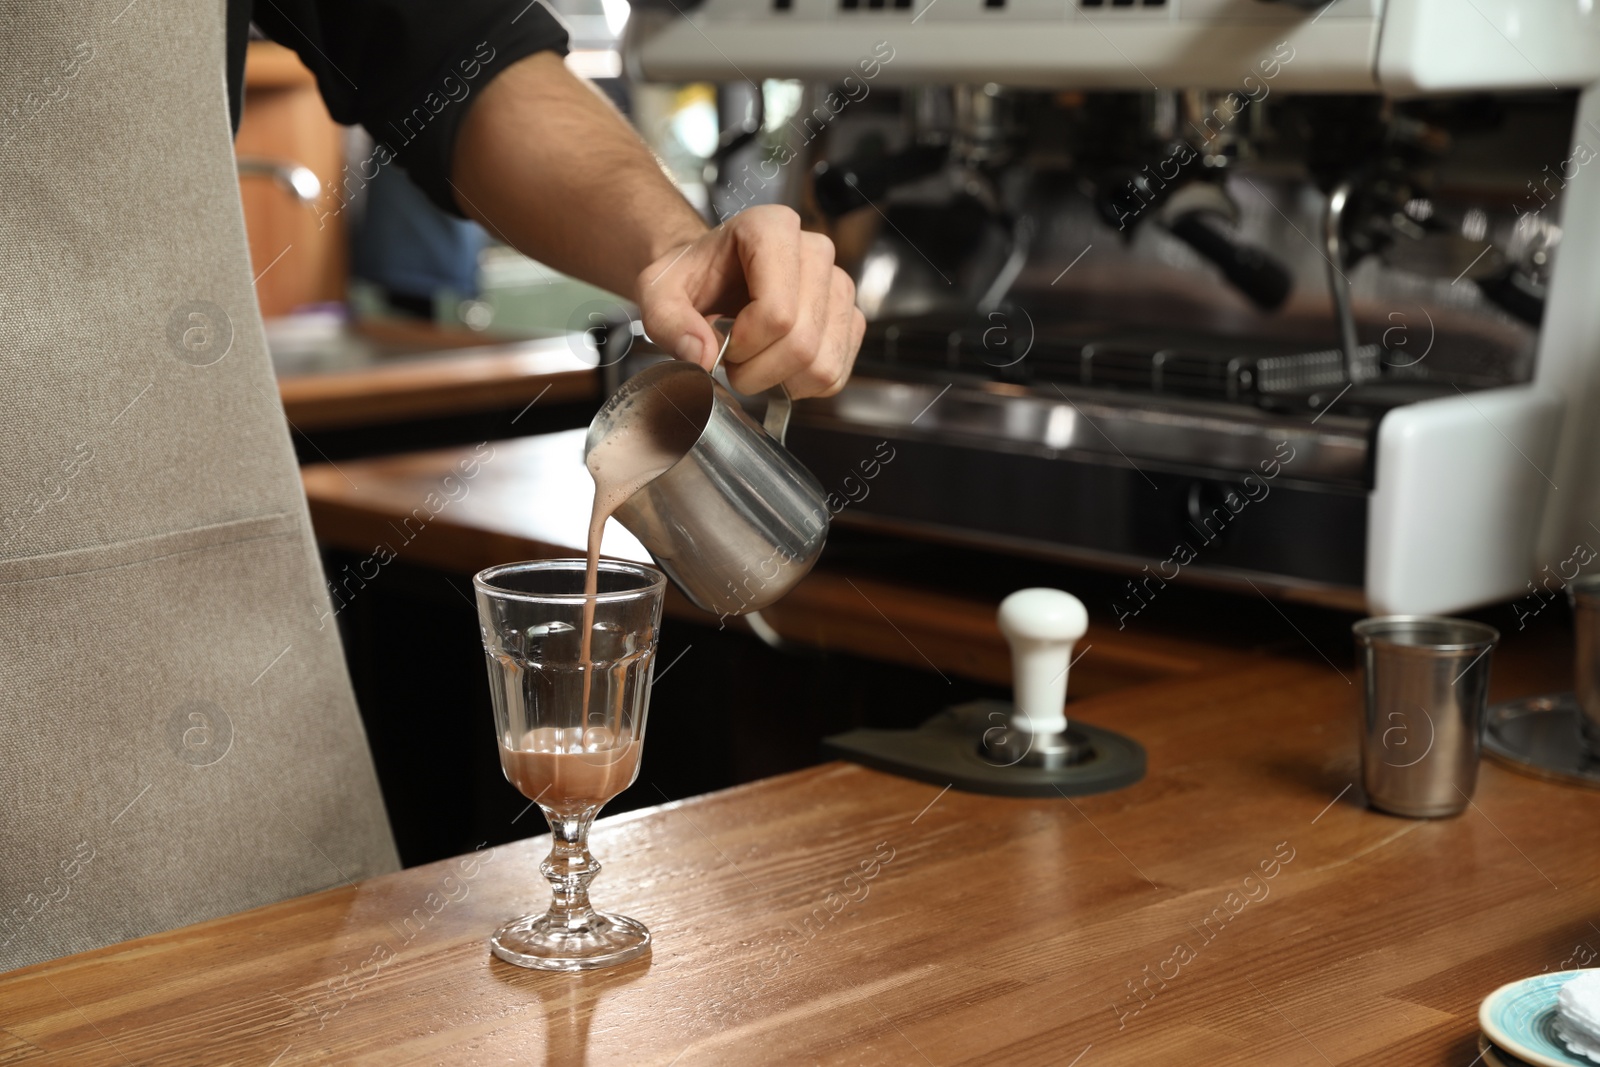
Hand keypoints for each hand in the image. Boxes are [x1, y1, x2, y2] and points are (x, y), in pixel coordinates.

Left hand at [635, 205, 865, 398]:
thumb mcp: (658, 293)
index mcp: (771, 229)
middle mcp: (815, 250)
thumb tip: (702, 356)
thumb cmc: (692, 279)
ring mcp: (839, 284)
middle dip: (759, 370)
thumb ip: (668, 322)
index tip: (722, 346)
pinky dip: (800, 385)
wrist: (713, 278)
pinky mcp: (849, 318)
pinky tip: (776, 368)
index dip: (746, 345)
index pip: (777, 311)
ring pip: (821, 363)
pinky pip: (835, 373)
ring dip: (779, 380)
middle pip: (802, 341)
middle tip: (732, 363)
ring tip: (753, 362)